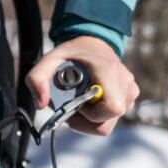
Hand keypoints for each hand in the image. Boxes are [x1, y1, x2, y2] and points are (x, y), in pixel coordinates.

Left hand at [25, 35, 139, 136]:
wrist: (93, 44)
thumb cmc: (72, 54)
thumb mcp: (49, 59)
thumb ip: (37, 78)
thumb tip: (41, 104)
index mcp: (109, 71)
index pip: (112, 108)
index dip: (91, 114)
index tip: (76, 103)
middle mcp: (124, 83)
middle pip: (107, 123)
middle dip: (84, 121)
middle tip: (72, 106)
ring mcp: (130, 91)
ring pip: (109, 123)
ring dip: (90, 119)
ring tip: (79, 102)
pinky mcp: (131, 97)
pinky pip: (113, 118)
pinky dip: (98, 115)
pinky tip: (89, 101)